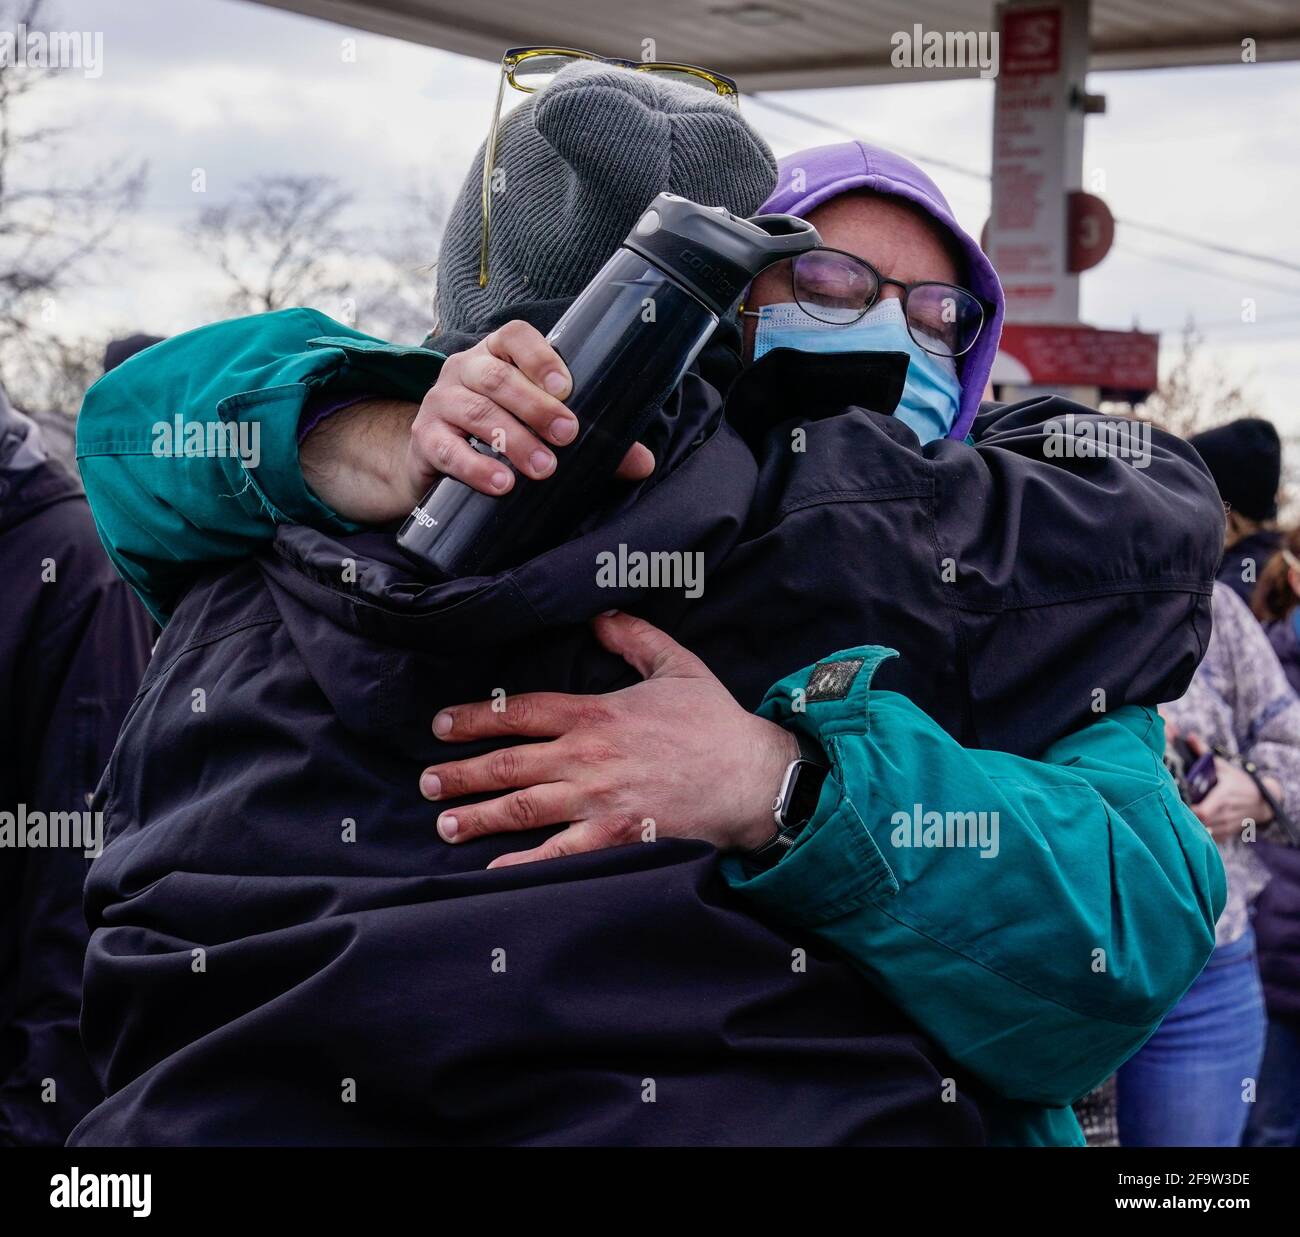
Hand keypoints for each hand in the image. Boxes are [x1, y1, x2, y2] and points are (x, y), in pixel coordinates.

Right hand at [299, 320, 654, 522]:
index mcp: (496, 355)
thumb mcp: (541, 429)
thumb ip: (592, 442)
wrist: (436, 459)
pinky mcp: (426, 440)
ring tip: (543, 468)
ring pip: (474, 411)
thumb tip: (643, 463)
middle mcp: (464, 369)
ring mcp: (440, 402)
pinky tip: (501, 483)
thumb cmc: (501, 434)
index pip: (514, 336)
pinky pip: (447, 449)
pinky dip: (475, 467)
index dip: (539, 355)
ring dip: (512, 439)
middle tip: (569, 435)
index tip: (566, 386)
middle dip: (536, 407)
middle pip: (498, 377)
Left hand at [418, 612, 798, 867]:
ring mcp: (598, 800)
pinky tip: (492, 872)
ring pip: (523, 807)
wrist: (752, 778)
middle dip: (462, 772)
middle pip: (509, 763)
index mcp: (596, 714)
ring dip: (478, 816)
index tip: (441, 726)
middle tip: (428, 781)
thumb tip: (601, 615)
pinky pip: (558, 855)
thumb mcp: (678, 666)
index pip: (521, 712)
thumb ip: (635, 638)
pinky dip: (522, 864)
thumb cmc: (716, 724)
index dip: (475, 717)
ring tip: (444, 823)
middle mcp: (587, 757)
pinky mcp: (615, 838)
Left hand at [1185, 733, 1275, 840]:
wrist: (1263, 802)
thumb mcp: (1224, 767)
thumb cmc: (1240, 782)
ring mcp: (1227, 826)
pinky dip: (1201, 834)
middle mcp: (1225, 814)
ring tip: (1180, 816)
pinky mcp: (1226, 834)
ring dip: (1192, 826)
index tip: (1177, 803)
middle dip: (1186, 817)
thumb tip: (1190, 736)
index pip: (1202, 811)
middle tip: (1174, 808)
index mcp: (1223, 798)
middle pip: (1200, 823)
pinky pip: (1210, 838)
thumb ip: (1204, 753)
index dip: (1188, 810)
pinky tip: (1193, 825)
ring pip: (1204, 832)